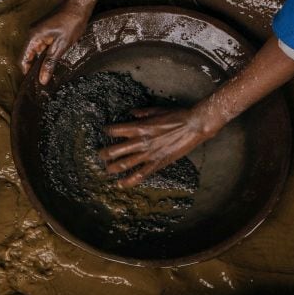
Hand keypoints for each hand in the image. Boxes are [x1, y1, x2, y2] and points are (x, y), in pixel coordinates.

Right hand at [21, 3, 89, 84]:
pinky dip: (46, 53)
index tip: (33, 83)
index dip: (27, 71)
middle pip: (29, 55)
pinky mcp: (44, 29)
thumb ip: (50, 63)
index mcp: (33, 37)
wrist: (79, 5)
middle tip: (43, 80)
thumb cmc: (71, 23)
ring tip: (49, 72)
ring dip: (41, 61)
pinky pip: (41, 45)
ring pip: (36, 51)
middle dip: (34, 68)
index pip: (24, 59)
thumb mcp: (61, 46)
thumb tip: (42, 79)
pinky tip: (54, 60)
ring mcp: (38, 30)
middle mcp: (32, 33)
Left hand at [101, 105, 221, 187]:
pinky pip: (140, 175)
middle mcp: (140, 141)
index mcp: (139, 127)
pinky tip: (121, 184)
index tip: (105, 132)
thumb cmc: (177, 115)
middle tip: (100, 155)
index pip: (114, 131)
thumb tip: (130, 113)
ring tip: (107, 170)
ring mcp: (148, 154)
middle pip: (114, 150)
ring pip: (124, 164)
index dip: (107, 131)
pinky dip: (129, 181)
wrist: (194, 125)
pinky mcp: (157, 163)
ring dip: (112, 168)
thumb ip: (141, 113)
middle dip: (104, 154)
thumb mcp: (156, 110)